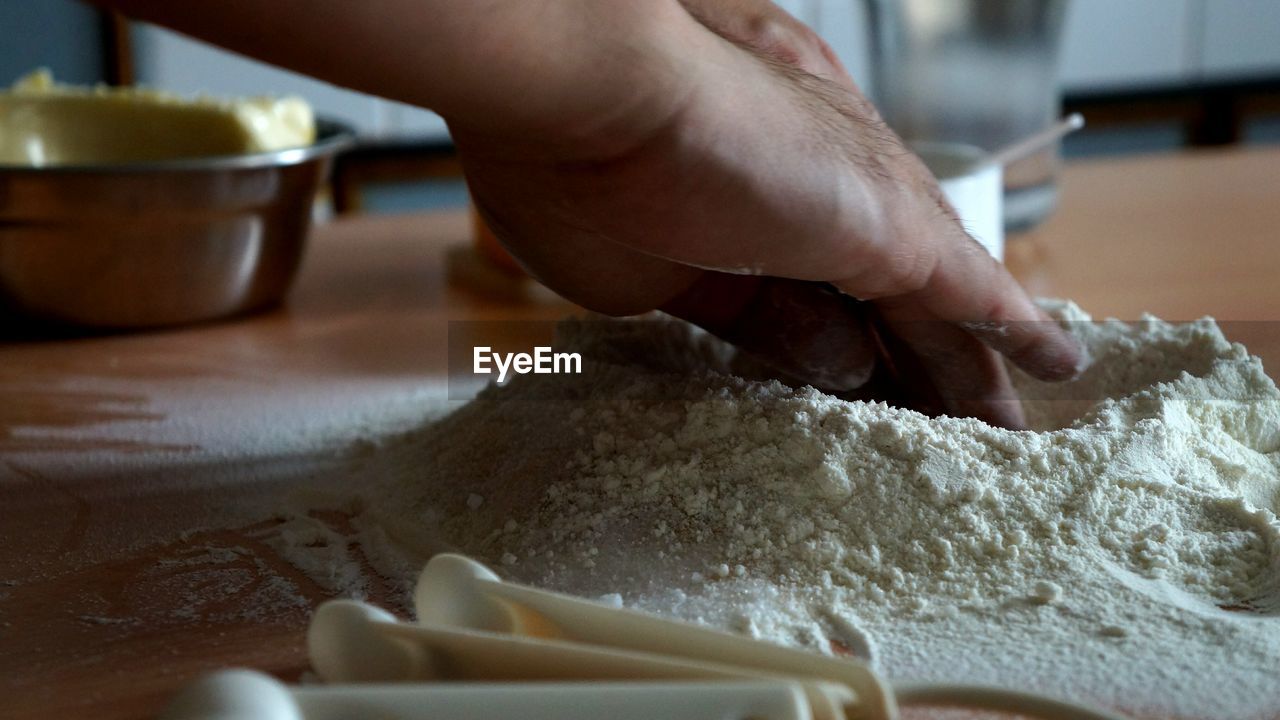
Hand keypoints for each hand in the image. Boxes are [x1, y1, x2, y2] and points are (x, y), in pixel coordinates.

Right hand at [453, 0, 1081, 426]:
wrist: (586, 99)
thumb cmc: (573, 175)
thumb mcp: (656, 284)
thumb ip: (753, 323)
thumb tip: (835, 362)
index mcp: (749, 219)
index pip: (811, 302)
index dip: (839, 352)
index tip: (855, 394)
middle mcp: (816, 204)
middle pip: (883, 308)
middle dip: (915, 370)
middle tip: (945, 432)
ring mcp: (860, 211)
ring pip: (935, 310)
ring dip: (969, 371)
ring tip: (1003, 430)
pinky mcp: (895, 227)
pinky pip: (975, 296)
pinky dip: (1018, 334)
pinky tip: (1057, 369)